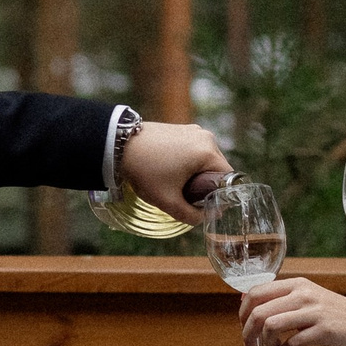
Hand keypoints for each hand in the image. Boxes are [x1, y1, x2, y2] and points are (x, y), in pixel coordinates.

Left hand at [116, 119, 231, 223]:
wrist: (118, 145)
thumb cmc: (145, 171)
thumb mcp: (168, 201)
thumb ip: (191, 215)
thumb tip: (207, 217)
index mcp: (208, 151)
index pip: (227, 178)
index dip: (219, 195)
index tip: (204, 204)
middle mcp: (205, 137)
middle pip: (217, 168)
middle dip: (205, 184)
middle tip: (186, 195)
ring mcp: (193, 130)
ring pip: (205, 160)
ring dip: (196, 173)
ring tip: (175, 182)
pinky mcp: (182, 128)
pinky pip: (194, 150)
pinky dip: (188, 162)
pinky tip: (170, 170)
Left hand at [240, 273, 345, 345]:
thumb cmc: (340, 318)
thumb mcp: (312, 300)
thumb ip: (286, 301)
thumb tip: (250, 305)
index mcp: (298, 283)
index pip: (255, 292)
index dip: (242, 313)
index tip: (244, 328)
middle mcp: (304, 293)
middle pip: (258, 311)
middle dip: (247, 333)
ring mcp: (315, 311)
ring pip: (270, 325)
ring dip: (265, 342)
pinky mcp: (324, 330)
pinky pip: (291, 343)